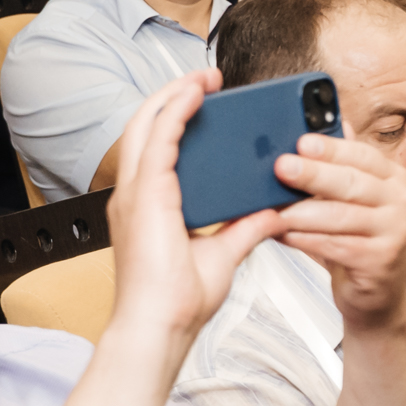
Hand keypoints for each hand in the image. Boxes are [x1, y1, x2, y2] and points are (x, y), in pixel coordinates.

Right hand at [103, 74, 289, 350]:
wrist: (160, 329)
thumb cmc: (178, 304)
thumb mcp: (223, 255)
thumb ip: (244, 228)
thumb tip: (271, 212)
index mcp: (149, 206)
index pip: (157, 148)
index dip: (177, 119)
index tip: (207, 103)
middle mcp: (135, 194)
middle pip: (146, 125)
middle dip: (174, 95)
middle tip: (208, 79)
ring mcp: (135, 192)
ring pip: (146, 122)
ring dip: (176, 93)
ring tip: (205, 77)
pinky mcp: (145, 194)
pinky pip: (159, 137)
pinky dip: (176, 109)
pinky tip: (196, 93)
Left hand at [265, 131, 405, 329]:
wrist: (376, 293)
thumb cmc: (357, 239)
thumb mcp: (353, 199)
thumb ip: (343, 164)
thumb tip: (332, 121)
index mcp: (393, 177)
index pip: (362, 155)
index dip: (331, 148)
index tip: (301, 142)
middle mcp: (400, 200)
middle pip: (352, 183)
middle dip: (313, 174)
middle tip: (282, 167)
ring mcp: (395, 231)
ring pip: (341, 216)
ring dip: (302, 212)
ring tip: (274, 209)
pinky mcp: (381, 260)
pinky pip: (336, 246)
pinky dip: (306, 240)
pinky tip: (284, 235)